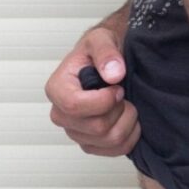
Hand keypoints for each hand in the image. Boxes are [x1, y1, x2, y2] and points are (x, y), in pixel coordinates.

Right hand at [44, 26, 140, 156]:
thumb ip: (106, 52)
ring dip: (127, 120)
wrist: (106, 60)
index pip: (74, 106)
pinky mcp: (90, 143)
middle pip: (96, 127)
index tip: (117, 87)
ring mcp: (75, 131)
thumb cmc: (99, 50)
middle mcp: (61, 114)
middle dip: (119, 108)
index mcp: (57, 88)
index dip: (103, 100)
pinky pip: (115, 150)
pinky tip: (129, 117)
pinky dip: (130, 135)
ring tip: (126, 102)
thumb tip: (113, 74)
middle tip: (123, 92)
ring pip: (108, 140)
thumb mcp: (101, 38)